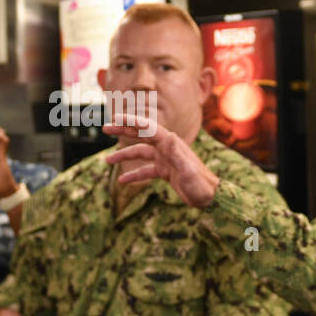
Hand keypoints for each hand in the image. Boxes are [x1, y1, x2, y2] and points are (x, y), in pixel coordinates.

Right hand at [102, 114, 220, 208]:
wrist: (209, 198)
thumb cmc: (201, 184)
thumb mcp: (188, 169)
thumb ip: (178, 154)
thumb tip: (171, 136)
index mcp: (171, 143)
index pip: (148, 128)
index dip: (132, 121)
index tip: (116, 117)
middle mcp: (166, 148)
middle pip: (141, 135)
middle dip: (124, 131)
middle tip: (106, 128)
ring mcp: (165, 159)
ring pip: (140, 153)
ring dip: (124, 156)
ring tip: (107, 161)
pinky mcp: (165, 171)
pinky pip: (145, 170)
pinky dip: (134, 174)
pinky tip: (122, 180)